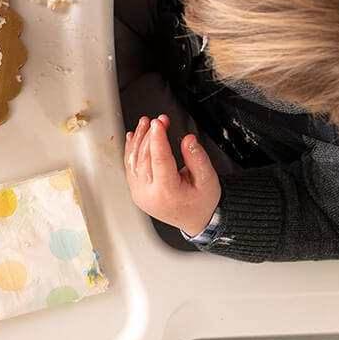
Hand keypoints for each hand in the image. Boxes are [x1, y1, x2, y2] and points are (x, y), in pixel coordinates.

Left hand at [124, 115, 220, 234]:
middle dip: (151, 135)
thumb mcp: (208, 179)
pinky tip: (134, 137)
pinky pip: (130, 167)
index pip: (159, 160)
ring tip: (146, 123)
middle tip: (160, 120)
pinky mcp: (136, 191)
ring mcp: (140, 194)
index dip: (158, 138)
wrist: (196, 219)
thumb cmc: (201, 201)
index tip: (159, 123)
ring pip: (134, 161)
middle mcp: (149, 195)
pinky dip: (131, 150)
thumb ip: (198, 158)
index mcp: (167, 193)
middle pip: (145, 158)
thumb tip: (188, 140)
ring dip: (139, 139)